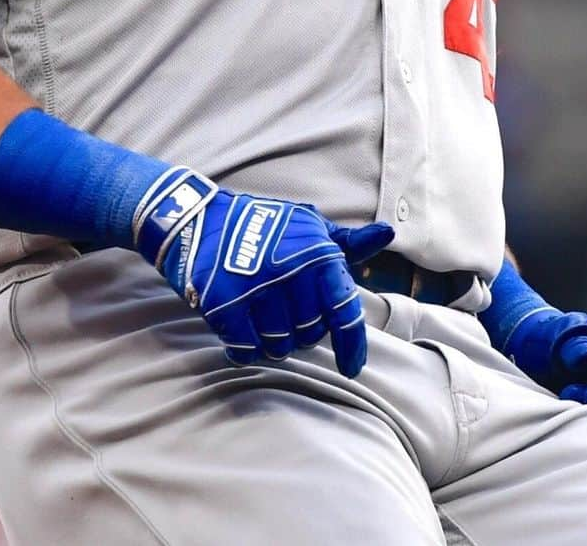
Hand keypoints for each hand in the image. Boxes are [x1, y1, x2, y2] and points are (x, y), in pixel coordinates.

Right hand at [133, 168, 393, 376]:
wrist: (199, 219)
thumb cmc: (263, 226)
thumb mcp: (309, 227)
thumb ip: (348, 242)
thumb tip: (387, 232)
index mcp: (317, 254)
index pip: (344, 312)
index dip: (352, 345)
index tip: (351, 367)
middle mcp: (290, 272)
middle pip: (310, 334)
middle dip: (301, 329)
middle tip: (283, 307)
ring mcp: (255, 289)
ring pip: (280, 346)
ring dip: (273, 340)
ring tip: (261, 315)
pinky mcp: (224, 305)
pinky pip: (247, 349)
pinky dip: (247, 348)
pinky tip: (241, 329)